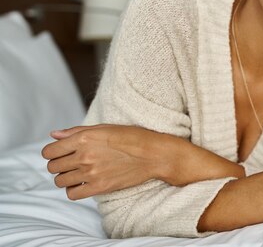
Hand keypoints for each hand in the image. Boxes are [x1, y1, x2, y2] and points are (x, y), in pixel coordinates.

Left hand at [41, 124, 169, 199]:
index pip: (49, 151)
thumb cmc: (132, 137)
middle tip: (71, 163)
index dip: (52, 153)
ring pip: (59, 181)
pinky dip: (73, 190)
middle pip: (52, 167)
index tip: (61, 153)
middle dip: (58, 165)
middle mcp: (84, 155)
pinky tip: (83, 183)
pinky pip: (72, 194)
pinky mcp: (99, 187)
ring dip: (65, 177)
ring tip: (78, 173)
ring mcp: (91, 173)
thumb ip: (76, 131)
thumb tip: (54, 135)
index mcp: (84, 138)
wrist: (154, 154)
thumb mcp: (105, 128)